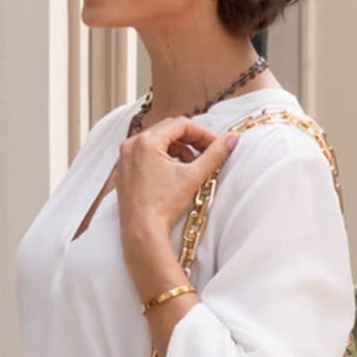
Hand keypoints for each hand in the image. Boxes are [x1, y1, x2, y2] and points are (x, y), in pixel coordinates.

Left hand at [117, 117, 238, 301]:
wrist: (142, 231)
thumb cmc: (163, 205)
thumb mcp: (194, 176)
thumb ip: (215, 154)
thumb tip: (233, 139)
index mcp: (146, 141)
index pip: (181, 124)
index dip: (202, 133)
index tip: (215, 146)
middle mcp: (132, 145)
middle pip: (168, 130)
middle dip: (190, 140)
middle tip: (206, 153)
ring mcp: (125, 157)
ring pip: (157, 141)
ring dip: (177, 149)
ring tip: (191, 166)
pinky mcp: (123, 170)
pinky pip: (145, 153)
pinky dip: (163, 157)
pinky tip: (175, 174)